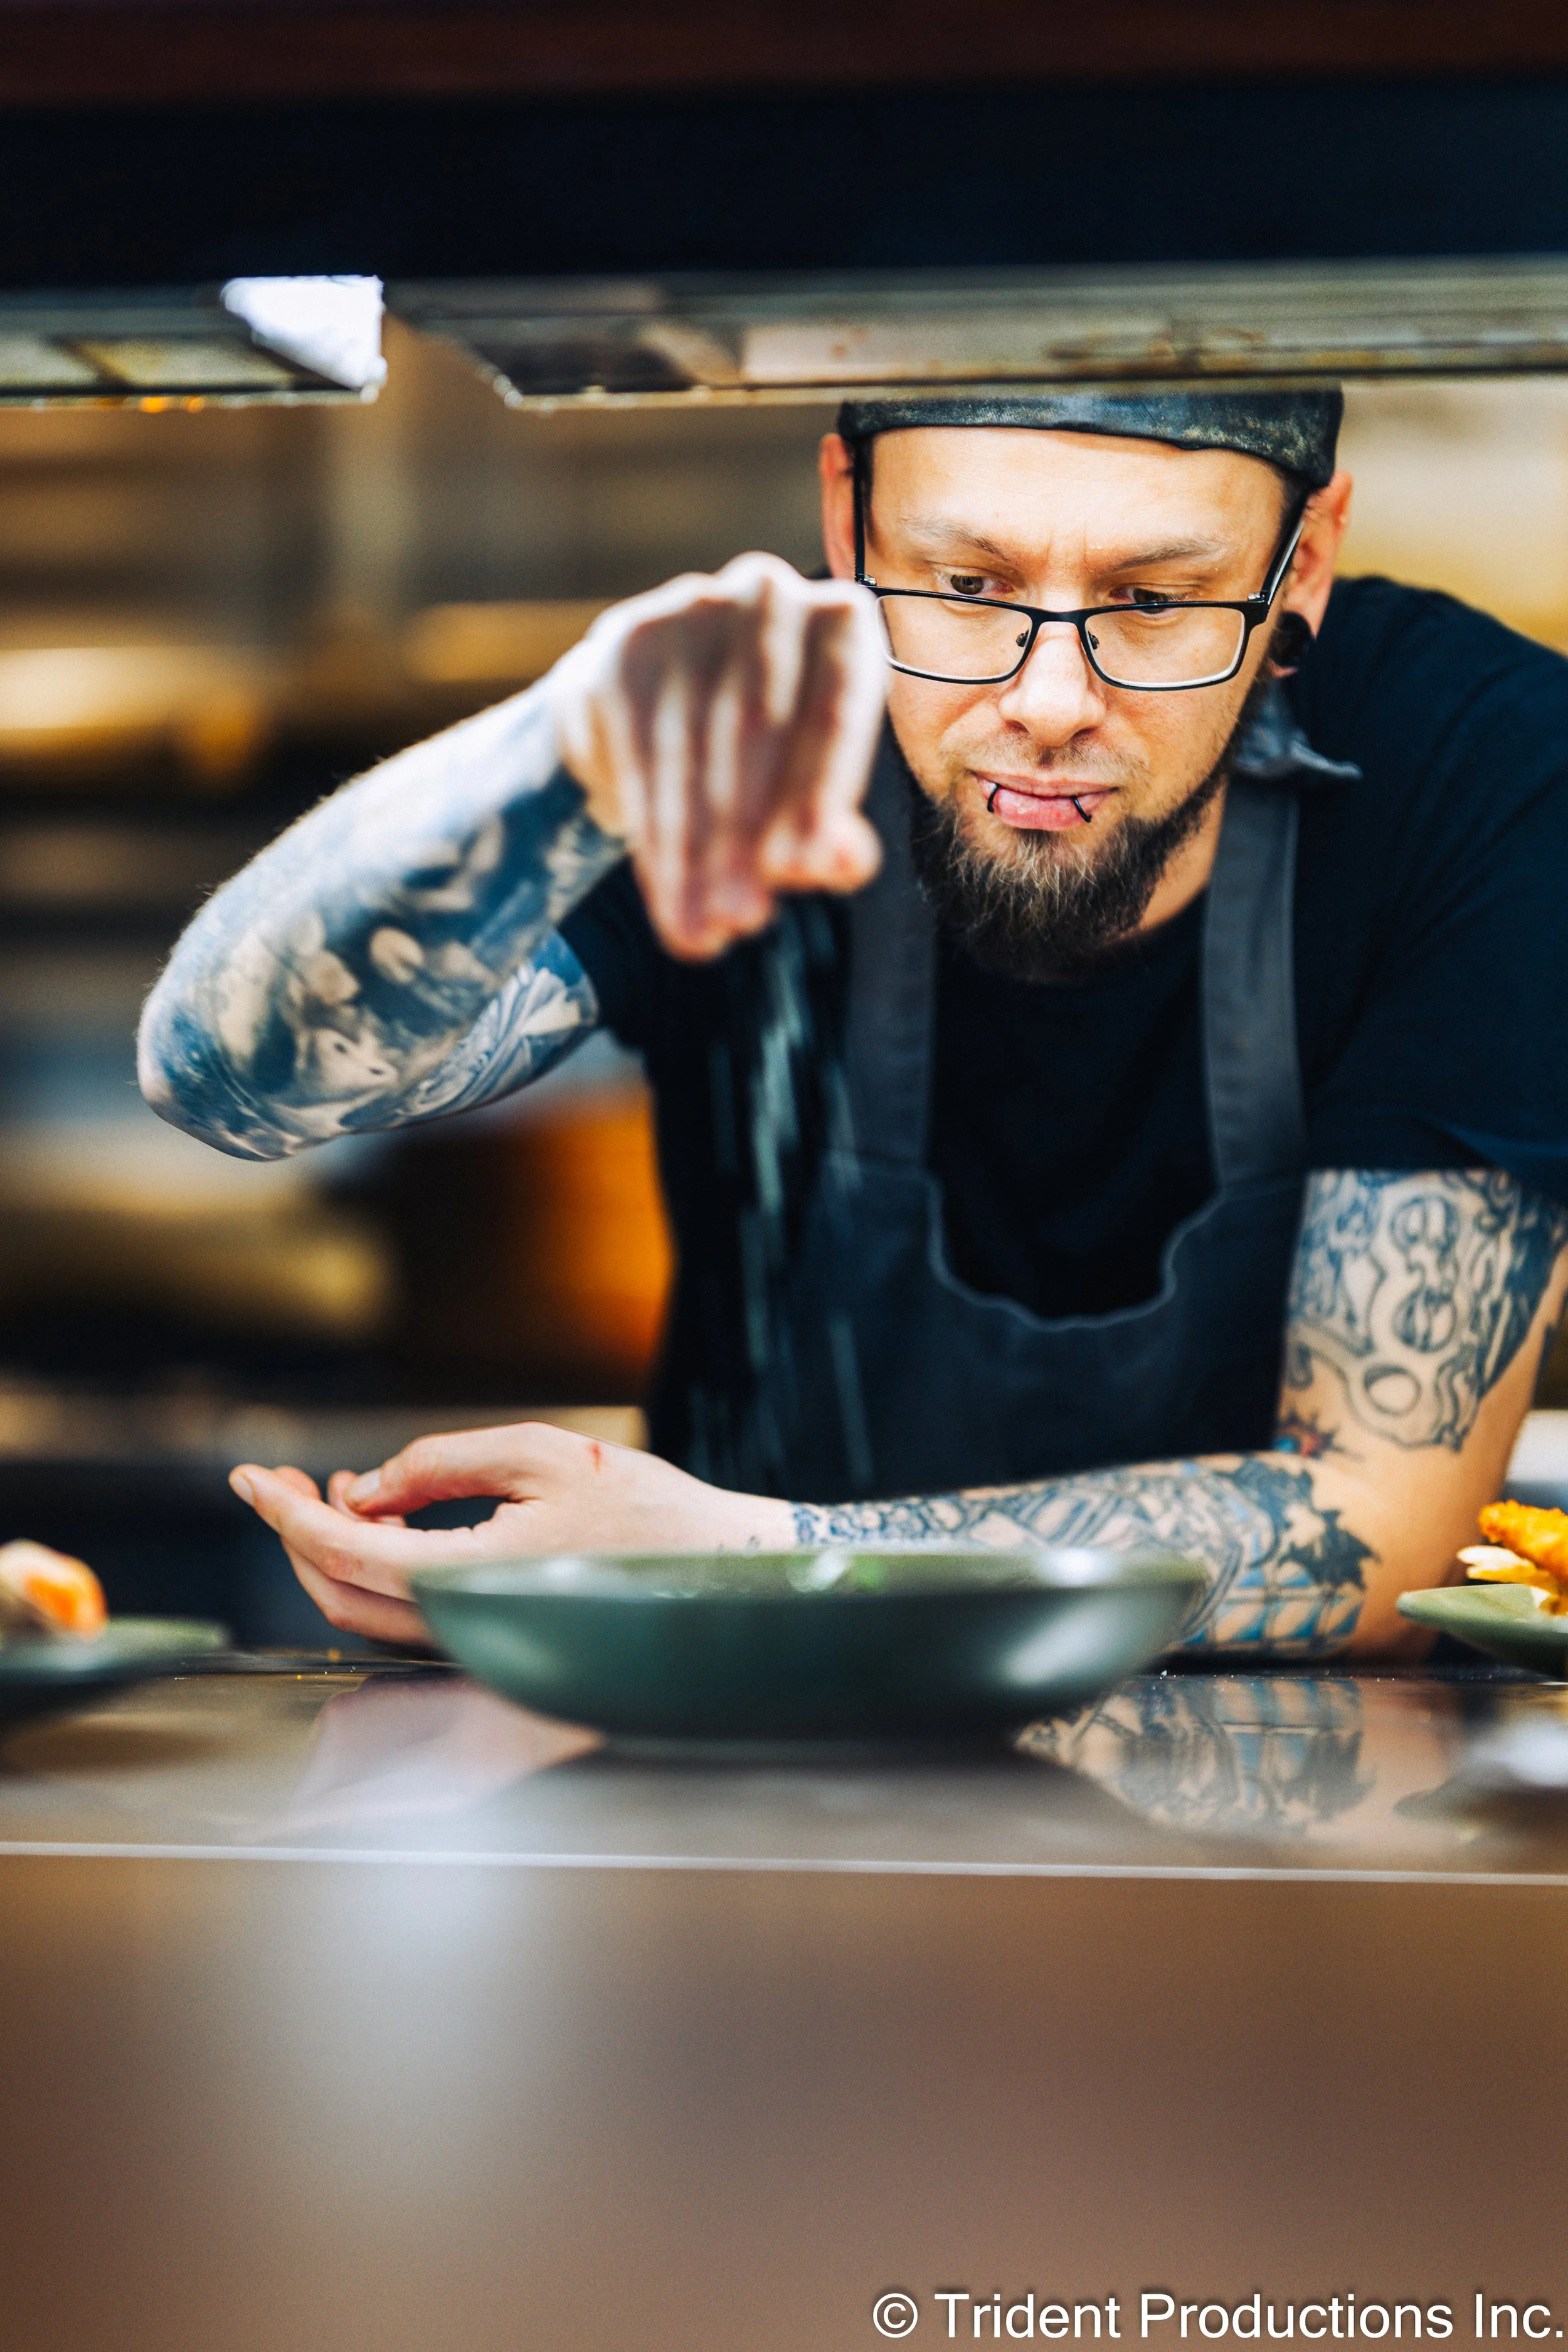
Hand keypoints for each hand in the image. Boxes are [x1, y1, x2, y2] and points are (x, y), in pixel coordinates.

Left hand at [230, 1422, 793, 1645]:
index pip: (344, 1550)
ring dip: (333, 1548)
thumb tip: (365, 1488)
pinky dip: (374, 1567)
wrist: (715, 1573)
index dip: (286, 1511)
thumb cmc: (642, 1511)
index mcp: (469, 1577)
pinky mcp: (487, 1644)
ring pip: (366, 1609)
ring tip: (337, 1485)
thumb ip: (440, 1465)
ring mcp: (472, 1646)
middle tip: (284, 1476)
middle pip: (337, 1590)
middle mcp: (461, 1627)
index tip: (250, 1477)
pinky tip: (384, 1519)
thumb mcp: (540, 1454)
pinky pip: (403, 1615)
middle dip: (297, 1529)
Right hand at [547, 551, 886, 958]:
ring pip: (694, 747)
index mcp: (843, 622)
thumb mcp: (811, 781)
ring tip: (703, 930)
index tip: (804, 875)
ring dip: (696, 852)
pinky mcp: (626, 644)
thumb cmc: (765, 748)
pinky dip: (655, 836)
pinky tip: (667, 896)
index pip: (835, 711)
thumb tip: (845, 865)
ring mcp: (692, 611)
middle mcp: (769, 598)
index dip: (818, 797)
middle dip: (749, 836)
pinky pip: (641, 751)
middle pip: (758, 730)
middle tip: (742, 921)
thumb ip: (833, 822)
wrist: (662, 698)